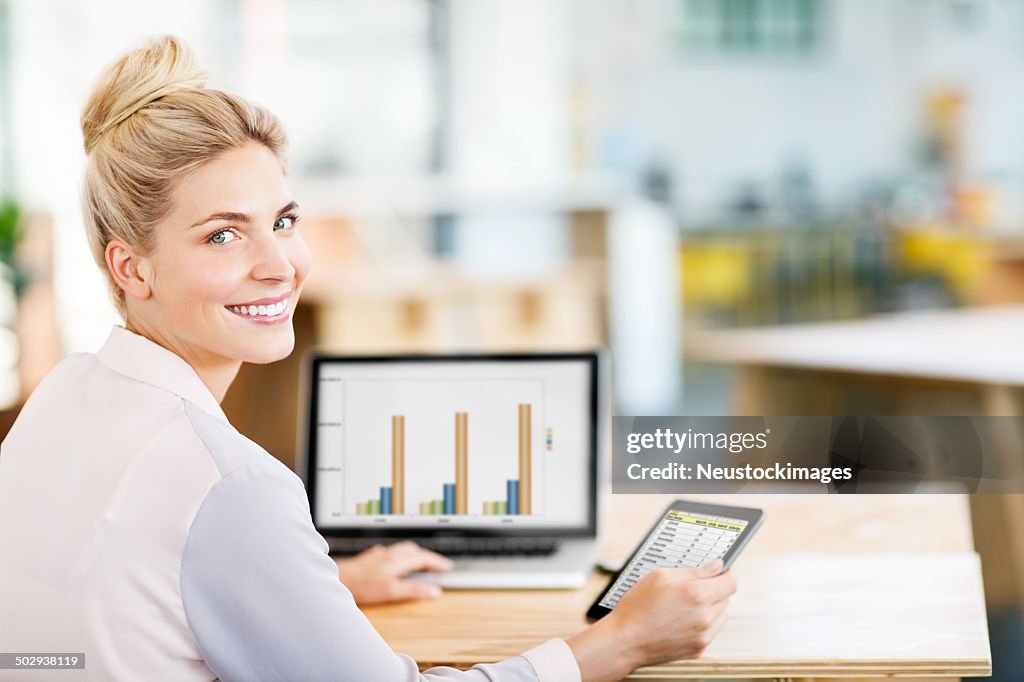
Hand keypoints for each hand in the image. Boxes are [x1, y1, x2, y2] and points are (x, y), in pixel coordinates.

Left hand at [335, 541, 453, 604]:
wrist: (336, 579)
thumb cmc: (361, 585)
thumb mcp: (391, 591)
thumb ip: (413, 590)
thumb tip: (434, 591)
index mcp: (398, 561)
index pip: (423, 558)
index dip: (437, 562)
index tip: (447, 567)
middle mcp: (388, 555)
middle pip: (413, 550)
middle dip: (426, 556)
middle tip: (435, 564)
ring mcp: (377, 557)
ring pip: (399, 550)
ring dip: (411, 554)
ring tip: (416, 561)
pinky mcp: (367, 561)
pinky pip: (384, 554)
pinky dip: (393, 557)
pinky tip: (388, 561)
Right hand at [567, 560, 736, 681]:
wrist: (625, 640)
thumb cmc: (637, 607)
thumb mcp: (661, 576)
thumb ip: (694, 570)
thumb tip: (716, 567)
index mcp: (696, 595)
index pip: (731, 582)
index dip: (725, 574)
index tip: (719, 573)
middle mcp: (704, 617)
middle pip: (726, 598)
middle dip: (714, 590)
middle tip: (690, 589)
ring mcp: (703, 636)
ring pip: (721, 615)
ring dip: (710, 608)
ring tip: (685, 607)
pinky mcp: (699, 649)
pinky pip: (711, 631)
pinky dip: (703, 624)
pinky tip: (682, 620)